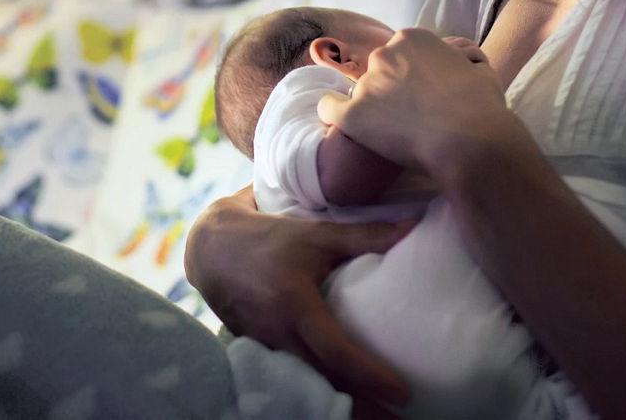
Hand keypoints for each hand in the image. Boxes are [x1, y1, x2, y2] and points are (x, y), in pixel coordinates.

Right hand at [184, 186, 413, 412]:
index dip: (369, 375)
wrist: (211, 248)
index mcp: (294, 304)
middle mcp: (277, 333)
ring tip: (376, 419)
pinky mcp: (256, 353)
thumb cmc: (269, 238)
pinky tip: (338, 406)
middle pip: (324, 384)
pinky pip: (290, 381)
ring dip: (338, 407)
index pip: (336, 352)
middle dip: (362, 409)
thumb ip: (364, 235)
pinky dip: (315, 396)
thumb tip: (413, 225)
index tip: (402, 394)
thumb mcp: (316, 233)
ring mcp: (263, 348)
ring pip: (306, 388)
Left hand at [318, 28, 513, 175]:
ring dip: (373, 108)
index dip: (410, 76)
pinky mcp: (352, 114)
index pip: (399, 54)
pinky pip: (329, 109)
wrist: (471, 143)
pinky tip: (349, 126)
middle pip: (378, 71)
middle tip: (410, 115)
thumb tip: (456, 53)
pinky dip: (335, 115)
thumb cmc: (482, 107)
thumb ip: (459, 56)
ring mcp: (366, 84)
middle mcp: (384, 54)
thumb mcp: (478, 68)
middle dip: (391, 89)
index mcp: (412, 38)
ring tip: (396, 132)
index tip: (421, 95)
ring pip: (359, 93)